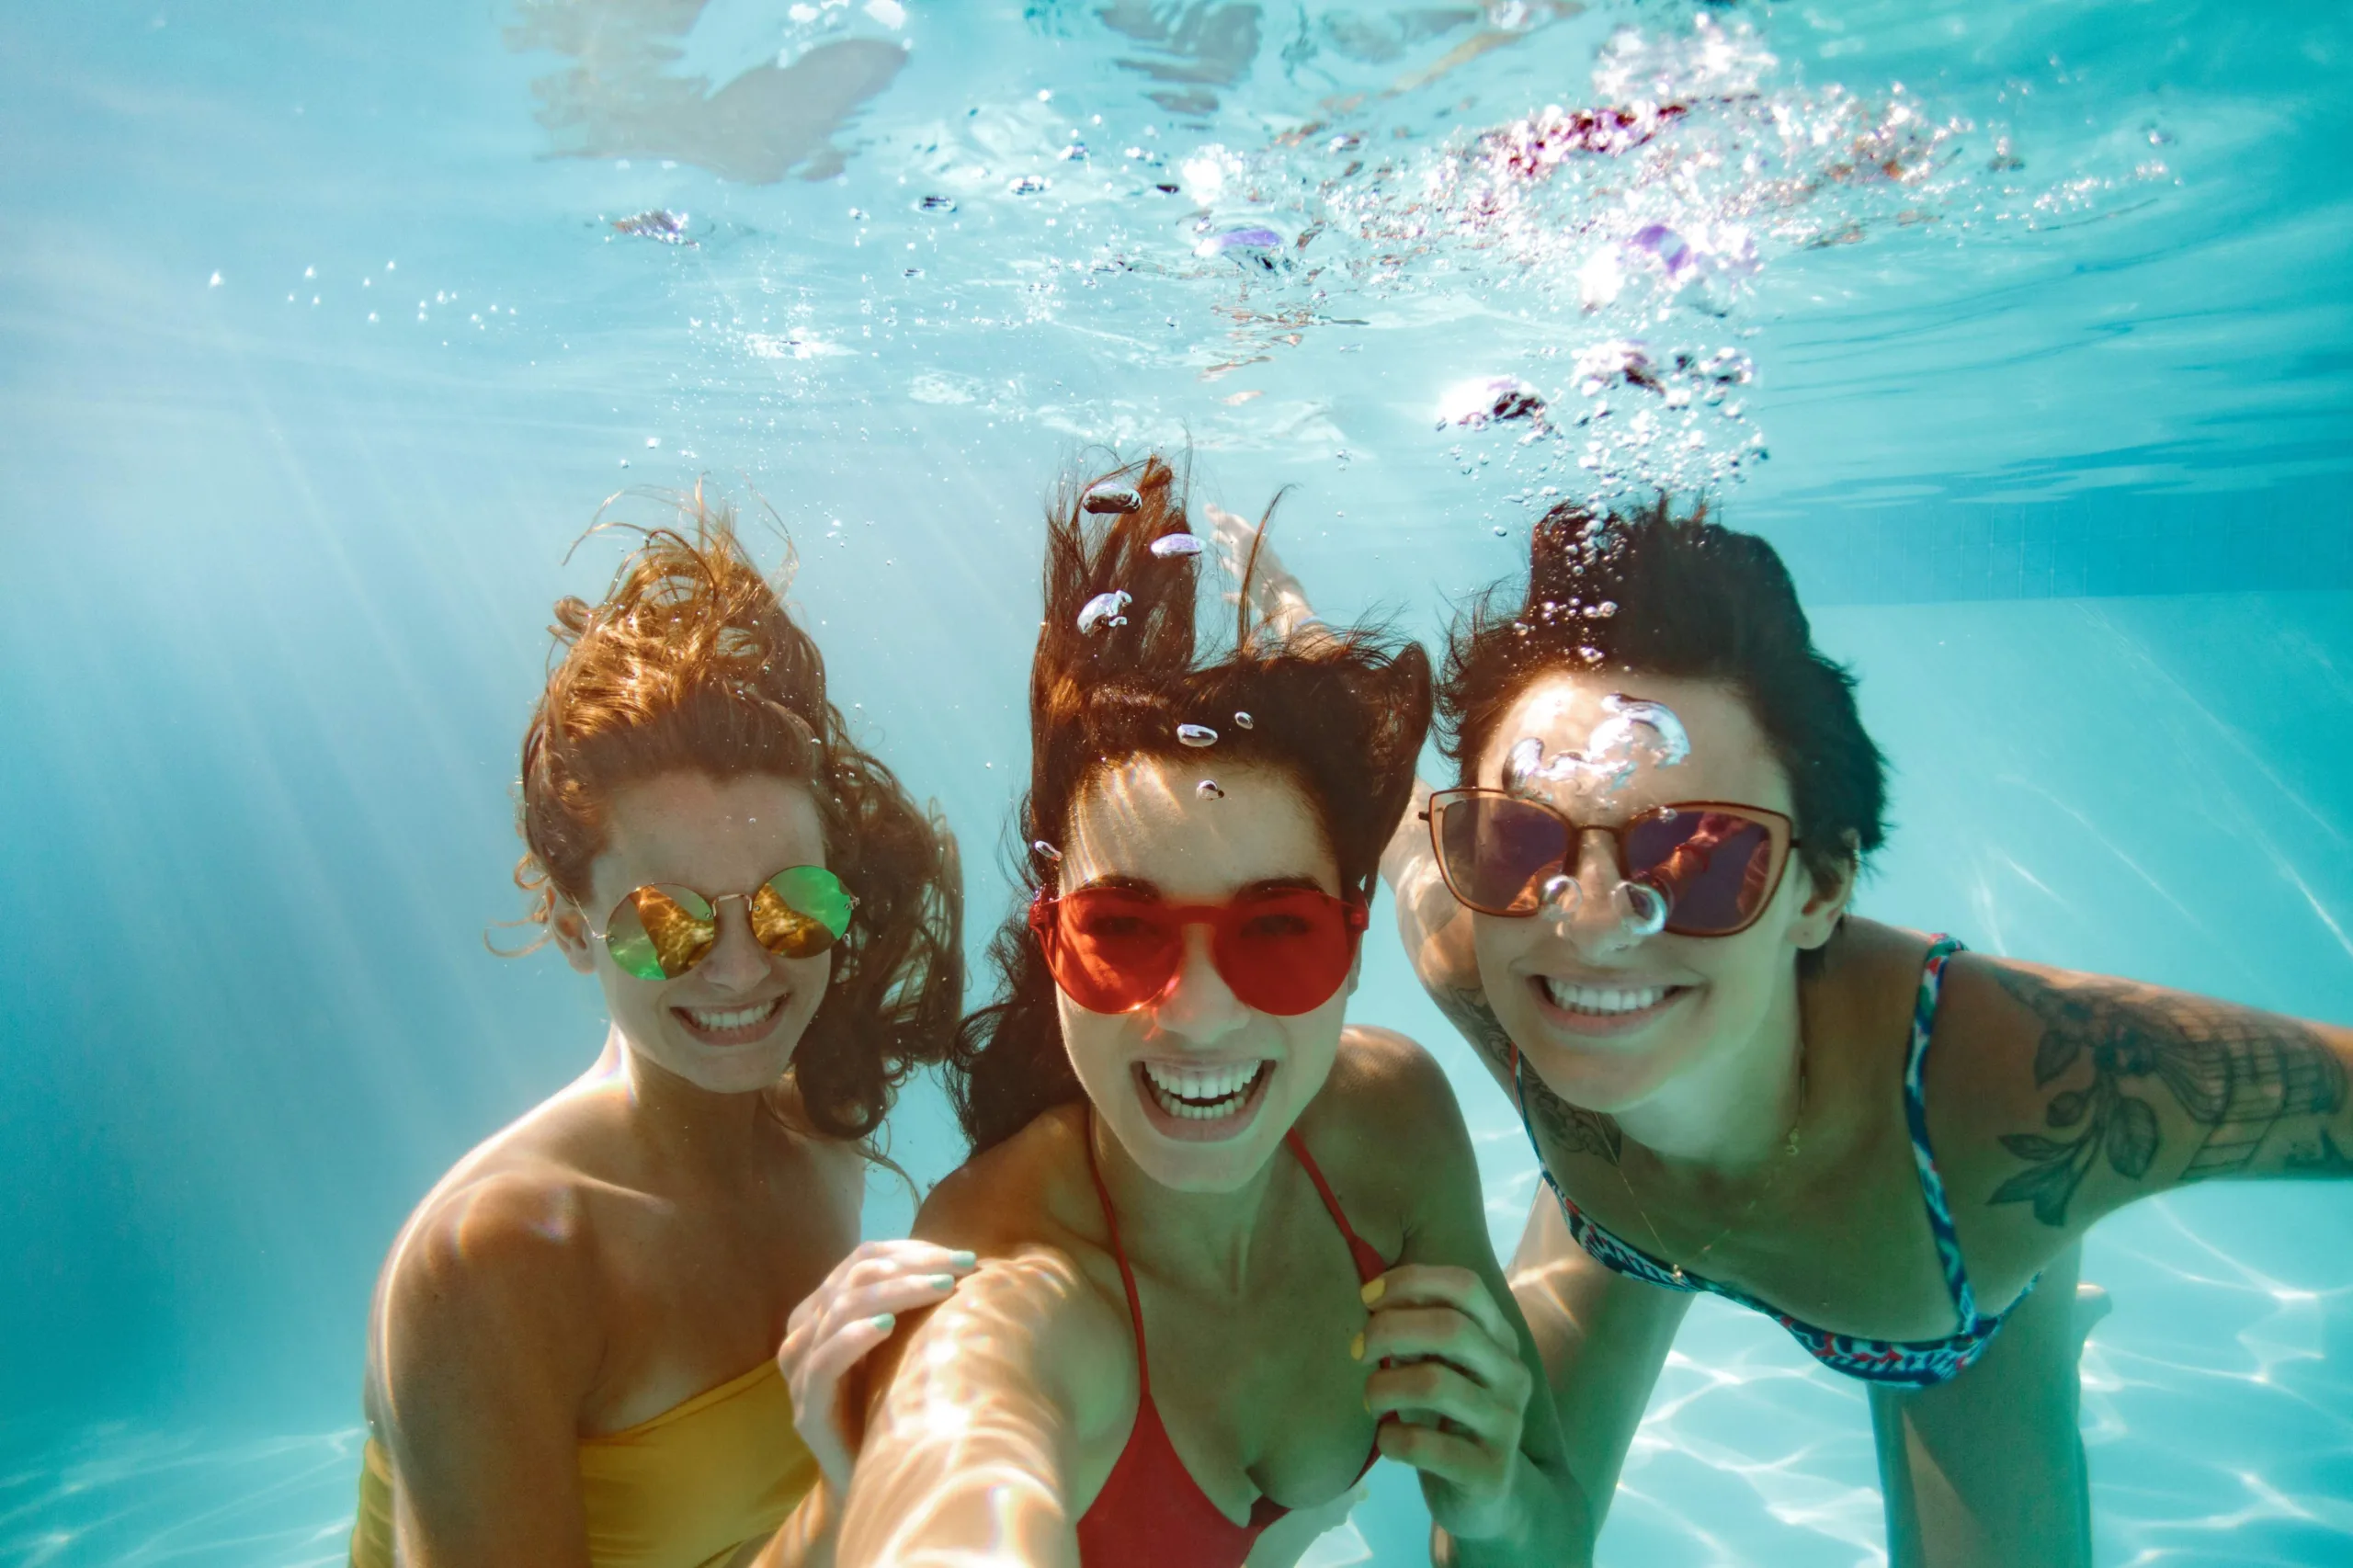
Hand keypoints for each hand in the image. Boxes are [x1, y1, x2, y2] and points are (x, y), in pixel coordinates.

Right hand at [778, 1239, 977, 1493]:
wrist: (874, 1486)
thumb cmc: (896, 1409)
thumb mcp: (904, 1347)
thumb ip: (912, 1307)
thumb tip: (966, 1260)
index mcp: (824, 1311)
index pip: (863, 1260)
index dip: (911, 1250)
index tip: (963, 1255)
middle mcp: (805, 1334)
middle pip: (853, 1278)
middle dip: (913, 1265)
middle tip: (962, 1267)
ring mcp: (800, 1374)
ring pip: (839, 1310)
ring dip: (895, 1291)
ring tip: (942, 1287)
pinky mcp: (806, 1413)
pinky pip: (822, 1363)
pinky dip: (853, 1337)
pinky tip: (886, 1324)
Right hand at [1206, 504, 1322, 641]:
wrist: (1277, 598)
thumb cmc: (1258, 567)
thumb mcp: (1242, 539)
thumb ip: (1226, 523)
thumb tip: (1208, 506)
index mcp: (1253, 541)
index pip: (1237, 525)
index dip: (1223, 518)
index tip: (1210, 513)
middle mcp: (1254, 557)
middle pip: (1237, 544)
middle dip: (1225, 538)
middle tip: (1211, 535)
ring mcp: (1253, 577)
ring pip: (1239, 567)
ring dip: (1228, 562)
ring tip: (1218, 560)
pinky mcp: (1252, 597)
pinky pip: (1239, 593)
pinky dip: (1230, 593)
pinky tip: (1223, 595)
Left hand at [1355, 1265, 1536, 1544]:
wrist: (1487, 1499)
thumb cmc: (1449, 1419)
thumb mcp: (1438, 1368)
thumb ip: (1417, 1335)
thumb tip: (1372, 1301)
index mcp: (1500, 1340)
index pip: (1465, 1286)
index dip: (1411, 1282)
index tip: (1366, 1298)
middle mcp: (1511, 1375)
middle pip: (1451, 1328)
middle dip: (1389, 1330)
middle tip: (1357, 1351)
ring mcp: (1505, 1424)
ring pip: (1435, 1384)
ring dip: (1384, 1386)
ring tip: (1370, 1400)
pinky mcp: (1489, 1471)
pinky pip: (1428, 1445)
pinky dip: (1392, 1439)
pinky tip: (1386, 1441)